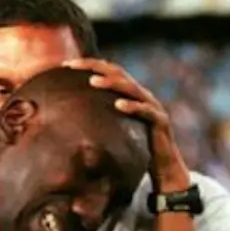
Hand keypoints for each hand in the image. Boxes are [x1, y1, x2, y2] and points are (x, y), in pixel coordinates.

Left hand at [63, 58, 191, 191]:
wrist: (163, 166)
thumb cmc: (135, 147)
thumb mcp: (113, 129)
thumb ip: (99, 118)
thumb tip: (66, 120)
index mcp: (129, 93)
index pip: (108, 71)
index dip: (89, 64)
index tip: (66, 65)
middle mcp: (141, 94)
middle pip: (118, 73)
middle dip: (95, 67)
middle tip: (74, 66)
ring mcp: (152, 106)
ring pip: (131, 88)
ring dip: (111, 83)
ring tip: (93, 82)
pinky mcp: (160, 120)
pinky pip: (146, 111)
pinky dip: (133, 107)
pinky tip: (118, 105)